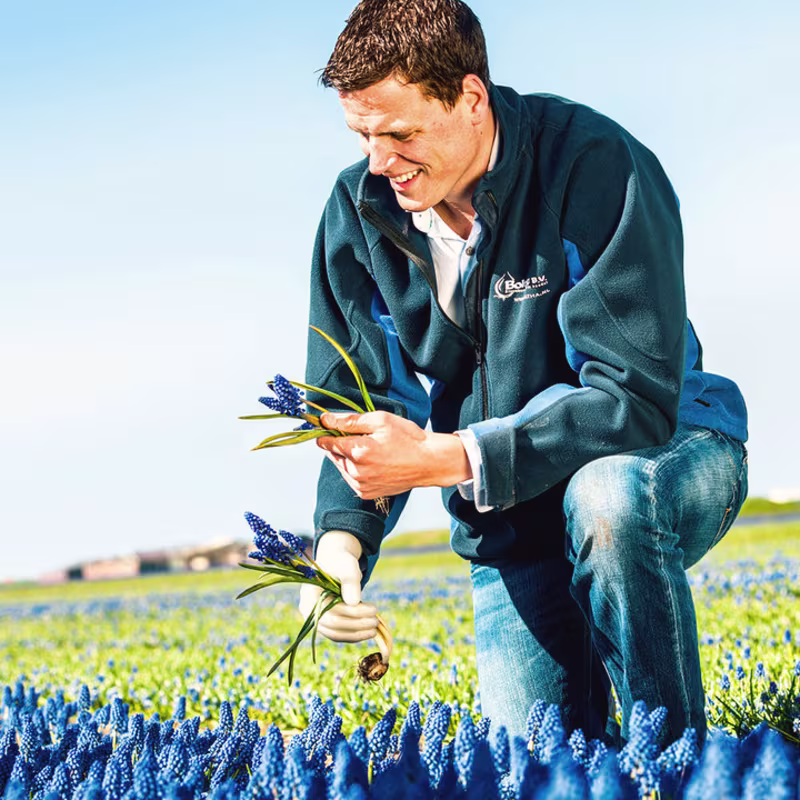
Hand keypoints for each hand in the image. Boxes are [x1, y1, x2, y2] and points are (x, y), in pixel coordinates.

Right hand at [298, 530, 377, 642]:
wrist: (336, 563)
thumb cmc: (341, 562)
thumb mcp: (347, 565)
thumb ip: (350, 580)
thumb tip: (353, 602)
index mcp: (309, 594)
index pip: (330, 612)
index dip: (353, 614)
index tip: (374, 609)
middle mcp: (308, 609)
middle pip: (333, 625)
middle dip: (357, 625)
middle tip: (377, 621)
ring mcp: (315, 618)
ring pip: (335, 634)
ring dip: (356, 634)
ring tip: (375, 629)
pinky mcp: (324, 623)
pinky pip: (338, 634)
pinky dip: (353, 635)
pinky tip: (368, 632)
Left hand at [316, 411, 470, 497]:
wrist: (429, 463)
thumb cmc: (408, 438)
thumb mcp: (380, 420)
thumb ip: (349, 420)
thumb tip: (325, 419)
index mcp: (359, 452)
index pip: (326, 442)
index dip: (326, 432)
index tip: (329, 426)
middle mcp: (357, 472)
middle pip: (333, 455)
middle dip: (340, 444)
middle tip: (361, 436)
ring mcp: (361, 485)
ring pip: (341, 467)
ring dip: (347, 457)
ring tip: (370, 449)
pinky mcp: (366, 493)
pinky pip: (351, 478)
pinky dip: (356, 469)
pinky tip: (373, 462)